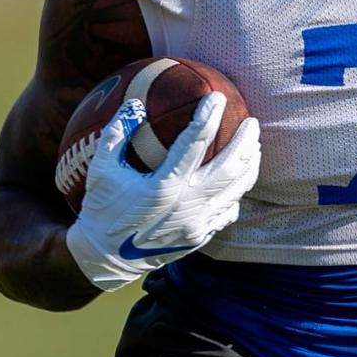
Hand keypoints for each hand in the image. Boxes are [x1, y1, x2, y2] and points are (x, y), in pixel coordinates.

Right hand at [66, 94, 259, 291]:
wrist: (106, 259)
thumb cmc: (102, 208)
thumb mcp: (102, 170)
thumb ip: (117, 135)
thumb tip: (135, 103)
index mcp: (162, 187)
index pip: (194, 144)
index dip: (207, 117)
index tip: (216, 97)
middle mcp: (186, 206)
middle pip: (230, 168)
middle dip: (245, 141)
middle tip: (251, 121)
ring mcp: (197, 224)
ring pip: (236, 190)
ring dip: (249, 164)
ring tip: (254, 145)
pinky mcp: (201, 236)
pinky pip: (229, 210)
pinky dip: (238, 191)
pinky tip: (240, 178)